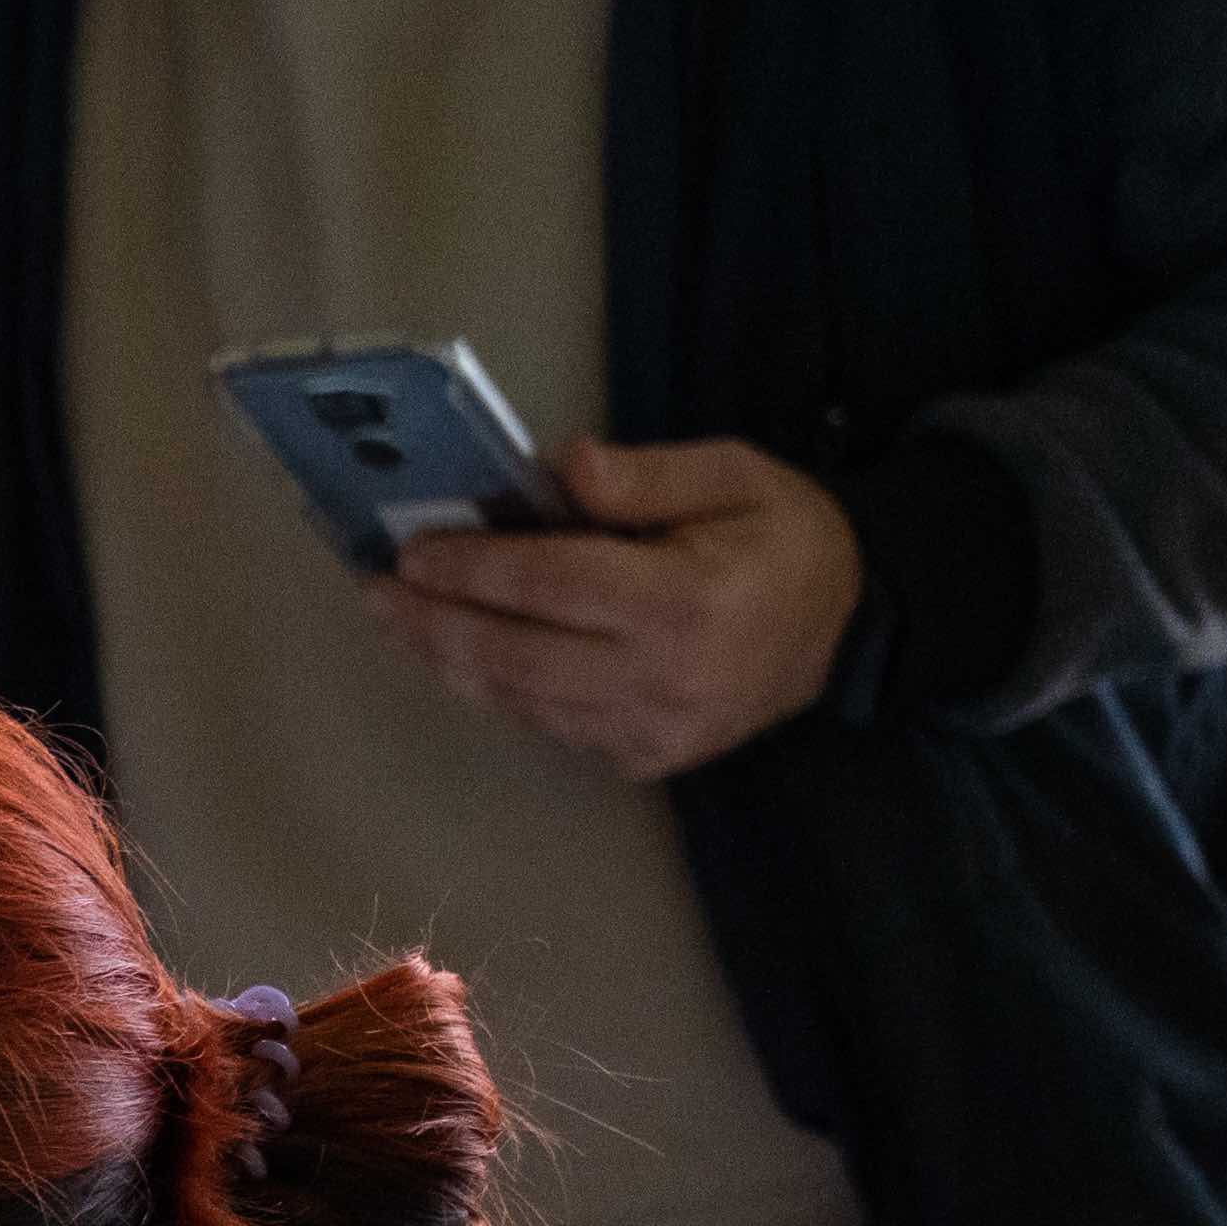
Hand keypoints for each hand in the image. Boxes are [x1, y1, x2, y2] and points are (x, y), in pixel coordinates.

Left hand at [366, 433, 860, 782]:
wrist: (848, 625)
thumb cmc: (784, 534)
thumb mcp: (733, 475)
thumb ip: (644, 475)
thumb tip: (557, 465)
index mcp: (687, 602)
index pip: (553, 585)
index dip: (475, 570)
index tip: (413, 553)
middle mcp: (664, 679)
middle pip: (519, 654)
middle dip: (436, 623)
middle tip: (377, 593)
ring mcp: (652, 731)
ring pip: (523, 701)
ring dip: (451, 662)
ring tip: (400, 623)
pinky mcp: (645, 760)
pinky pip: (550, 726)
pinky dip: (498, 691)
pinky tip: (459, 657)